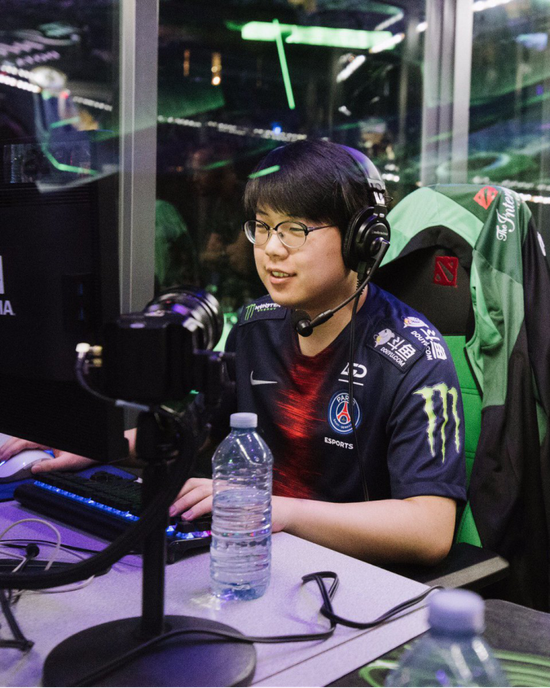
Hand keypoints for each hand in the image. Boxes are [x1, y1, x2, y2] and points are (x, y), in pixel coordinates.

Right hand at [0, 437, 96, 473]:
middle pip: (21, 439)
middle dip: (7, 447)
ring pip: (24, 441)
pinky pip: (29, 444)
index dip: (12, 449)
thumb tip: (35, 470)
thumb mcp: (68, 462)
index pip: (25, 441)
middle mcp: (46, 438)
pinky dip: (19, 449)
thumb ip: (51, 466)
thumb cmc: (84, 454)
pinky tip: (13, 455)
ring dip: (11, 447)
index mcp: (49, 439)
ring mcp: (46, 440)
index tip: (3, 456)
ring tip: (2, 456)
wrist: (94, 452)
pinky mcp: (47, 444)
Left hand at [170, 477, 293, 533]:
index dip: (178, 489)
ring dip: (185, 501)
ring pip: (202, 491)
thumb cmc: (256, 512)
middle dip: (178, 495)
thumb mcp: (230, 509)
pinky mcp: (236, 501)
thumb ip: (213, 510)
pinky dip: (199, 508)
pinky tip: (190, 515)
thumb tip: (189, 518)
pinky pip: (214, 502)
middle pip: (195, 484)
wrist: (280, 512)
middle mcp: (224, 485)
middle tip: (165, 508)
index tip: (165, 498)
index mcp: (221, 485)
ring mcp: (230, 491)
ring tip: (175, 512)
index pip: (194, 482)